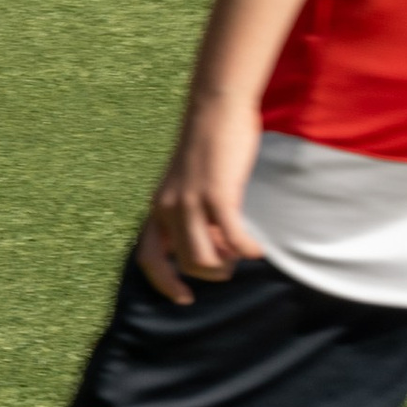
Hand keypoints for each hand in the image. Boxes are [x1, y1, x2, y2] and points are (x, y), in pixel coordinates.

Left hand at [137, 90, 265, 302]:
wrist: (215, 108)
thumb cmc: (208, 147)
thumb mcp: (188, 184)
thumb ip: (190, 213)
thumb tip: (211, 246)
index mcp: (159, 206)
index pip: (148, 258)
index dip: (164, 283)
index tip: (185, 298)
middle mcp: (169, 206)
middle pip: (186, 264)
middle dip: (211, 272)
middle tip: (230, 261)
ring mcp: (191, 201)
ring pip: (204, 258)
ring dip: (227, 265)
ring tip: (242, 251)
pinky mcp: (217, 194)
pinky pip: (232, 239)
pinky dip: (247, 250)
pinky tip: (258, 250)